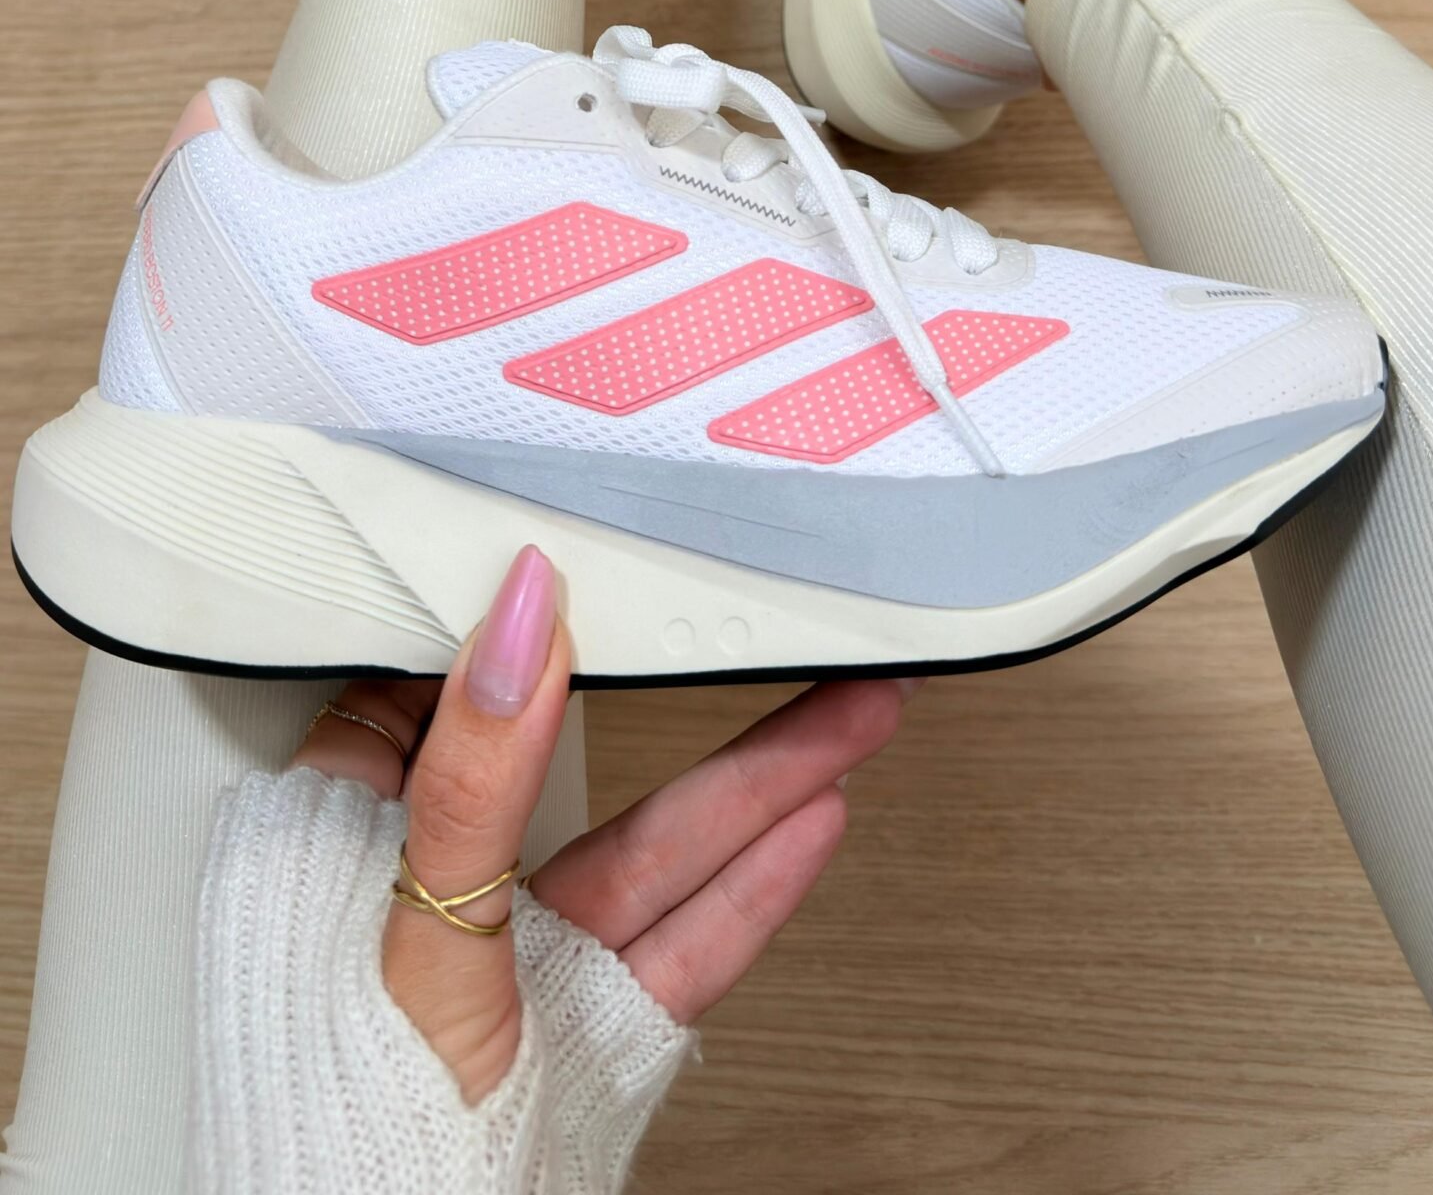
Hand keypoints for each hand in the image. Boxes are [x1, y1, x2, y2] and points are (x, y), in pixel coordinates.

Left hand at [293, 545, 916, 1102]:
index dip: (514, 630)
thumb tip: (516, 621)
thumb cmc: (349, 1117)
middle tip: (753, 628)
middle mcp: (441, 897)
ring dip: (760, 781)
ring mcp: (527, 962)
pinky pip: (684, 936)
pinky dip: (755, 883)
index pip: (435, 699)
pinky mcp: (591, 1022)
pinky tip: (811, 823)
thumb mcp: (413, 920)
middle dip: (687, 698)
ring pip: (657, 848)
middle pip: (582, 766)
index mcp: (344, 848)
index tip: (586, 560)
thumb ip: (473, 772)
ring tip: (843, 713)